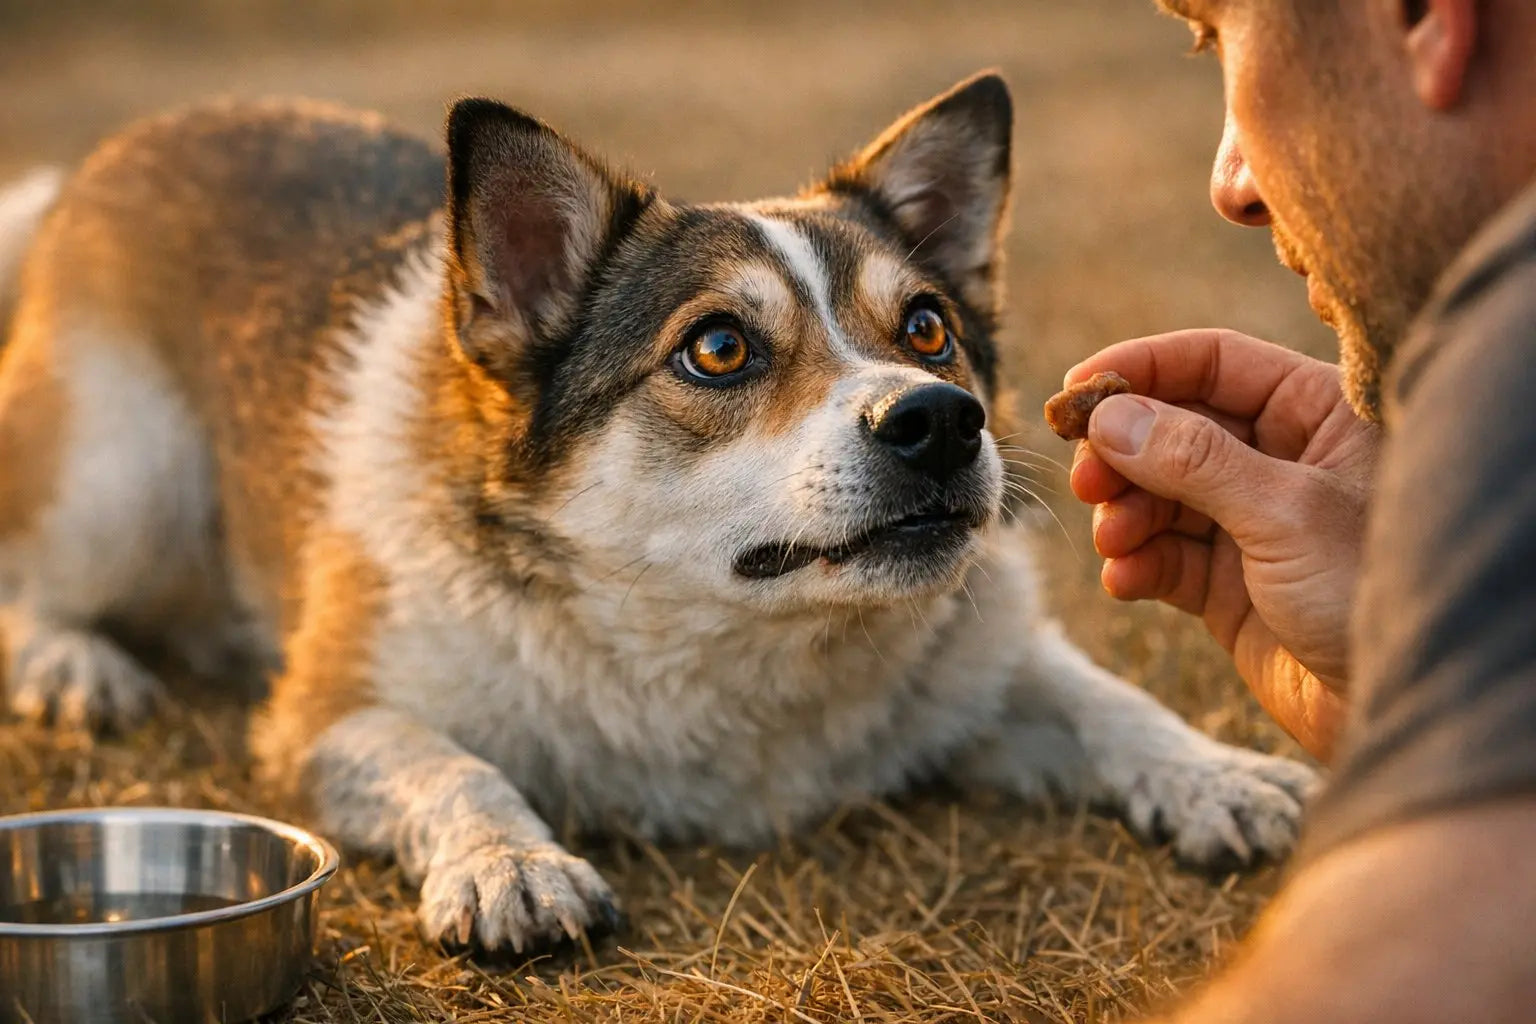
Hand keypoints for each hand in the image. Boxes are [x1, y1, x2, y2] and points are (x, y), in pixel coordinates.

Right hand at [1065, 329, 1379, 761]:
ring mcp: (1251, 523)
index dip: (1141, 369)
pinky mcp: (1228, 584)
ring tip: (1115, 540)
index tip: (1075, 393)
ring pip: (1159, 494)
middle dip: (1123, 452)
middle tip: (1086, 480)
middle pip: (1173, 427)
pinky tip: (1125, 581)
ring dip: (1125, 513)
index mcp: (1318, 414)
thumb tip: (1110, 416)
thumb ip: (1193, 458)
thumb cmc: (1368, 592)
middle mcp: (1282, 460)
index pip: (1214, 363)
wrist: (1392, 705)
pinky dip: (1136, 563)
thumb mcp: (1284, 512)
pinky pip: (1162, 556)